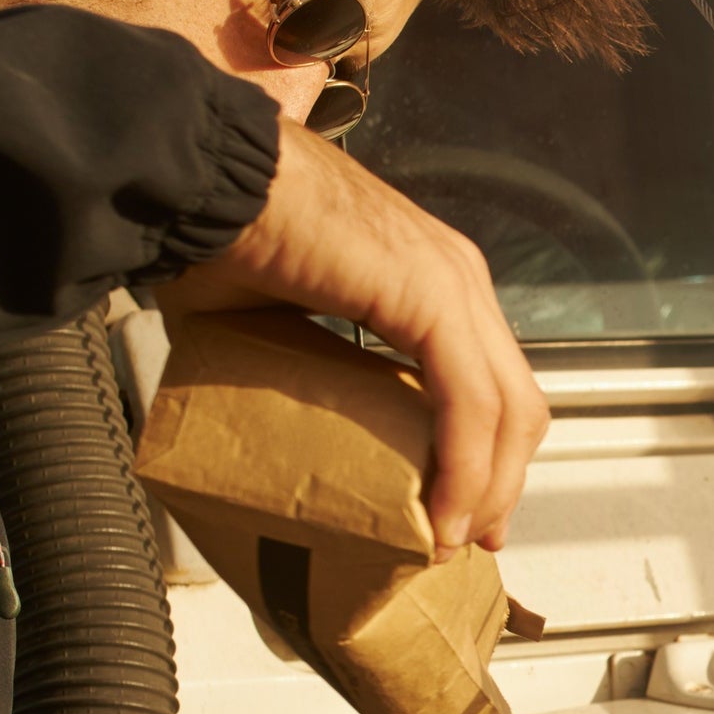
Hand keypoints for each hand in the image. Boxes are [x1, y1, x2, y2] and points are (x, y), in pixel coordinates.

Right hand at [165, 124, 546, 555]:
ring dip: (487, 488)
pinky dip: (465, 469)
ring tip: (452, 540)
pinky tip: (445, 515)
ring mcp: (451, 282)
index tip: (465, 511)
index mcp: (432, 276)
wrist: (196, 172)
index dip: (489, 453)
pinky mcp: (429, 296)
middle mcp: (457, 275)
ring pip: (507, 411)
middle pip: (517, 402)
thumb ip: (309, 367)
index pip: (491, 379)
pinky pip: (470, 404)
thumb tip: (285, 432)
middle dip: (502, 481)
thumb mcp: (279, 322)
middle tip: (471, 538)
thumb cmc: (218, 234)